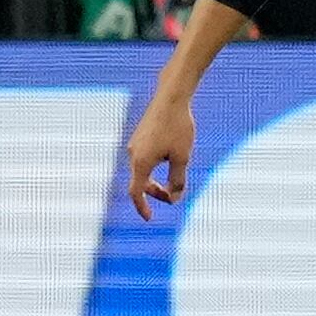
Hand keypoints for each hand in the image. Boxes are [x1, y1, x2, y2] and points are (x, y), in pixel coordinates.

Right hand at [125, 93, 195, 220]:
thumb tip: (175, 198)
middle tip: (173, 197)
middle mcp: (133, 154)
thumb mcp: (182, 157)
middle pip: (139, 183)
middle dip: (154, 193)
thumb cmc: (178, 126)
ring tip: (174, 180)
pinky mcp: (140, 137)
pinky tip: (169, 160)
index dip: (142, 207)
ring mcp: (135, 145)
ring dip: (155, 180)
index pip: (136, 192)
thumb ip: (177, 180)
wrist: (171, 97)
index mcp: (141, 162)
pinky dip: (154, 168)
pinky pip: (144, 159)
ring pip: (141, 171)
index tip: (149, 218)